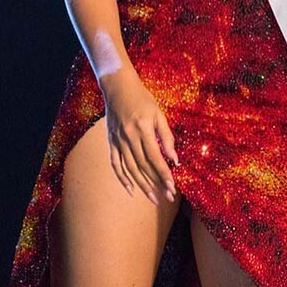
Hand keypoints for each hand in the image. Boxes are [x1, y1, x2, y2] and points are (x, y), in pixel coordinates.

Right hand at [100, 67, 179, 204]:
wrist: (118, 88)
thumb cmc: (143, 99)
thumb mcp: (158, 114)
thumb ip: (166, 136)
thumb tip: (174, 159)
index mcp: (143, 129)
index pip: (155, 157)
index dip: (164, 174)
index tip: (172, 187)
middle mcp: (129, 137)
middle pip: (143, 166)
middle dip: (156, 183)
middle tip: (167, 197)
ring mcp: (118, 141)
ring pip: (130, 168)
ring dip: (142, 185)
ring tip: (153, 198)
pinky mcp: (111, 142)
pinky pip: (115, 164)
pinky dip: (122, 178)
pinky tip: (130, 190)